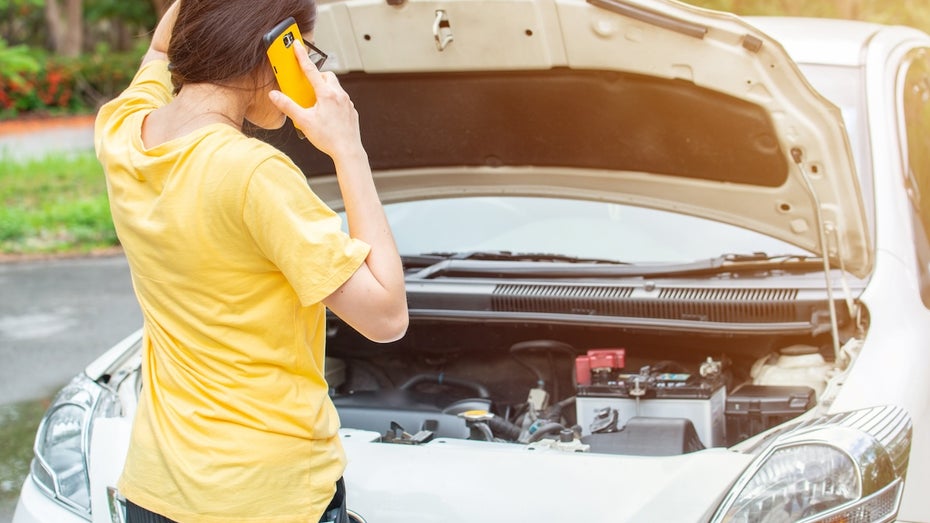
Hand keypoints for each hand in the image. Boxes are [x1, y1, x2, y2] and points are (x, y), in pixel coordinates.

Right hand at [268, 40, 363, 160]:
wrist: (348, 151)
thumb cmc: (328, 137)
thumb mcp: (303, 121)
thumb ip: (288, 106)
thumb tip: (275, 96)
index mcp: (326, 94)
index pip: (311, 70)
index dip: (302, 56)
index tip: (297, 45)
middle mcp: (339, 95)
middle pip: (327, 76)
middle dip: (317, 76)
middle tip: (308, 86)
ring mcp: (347, 102)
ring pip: (335, 87)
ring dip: (325, 89)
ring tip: (316, 103)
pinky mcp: (351, 111)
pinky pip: (341, 99)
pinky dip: (333, 101)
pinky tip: (327, 114)